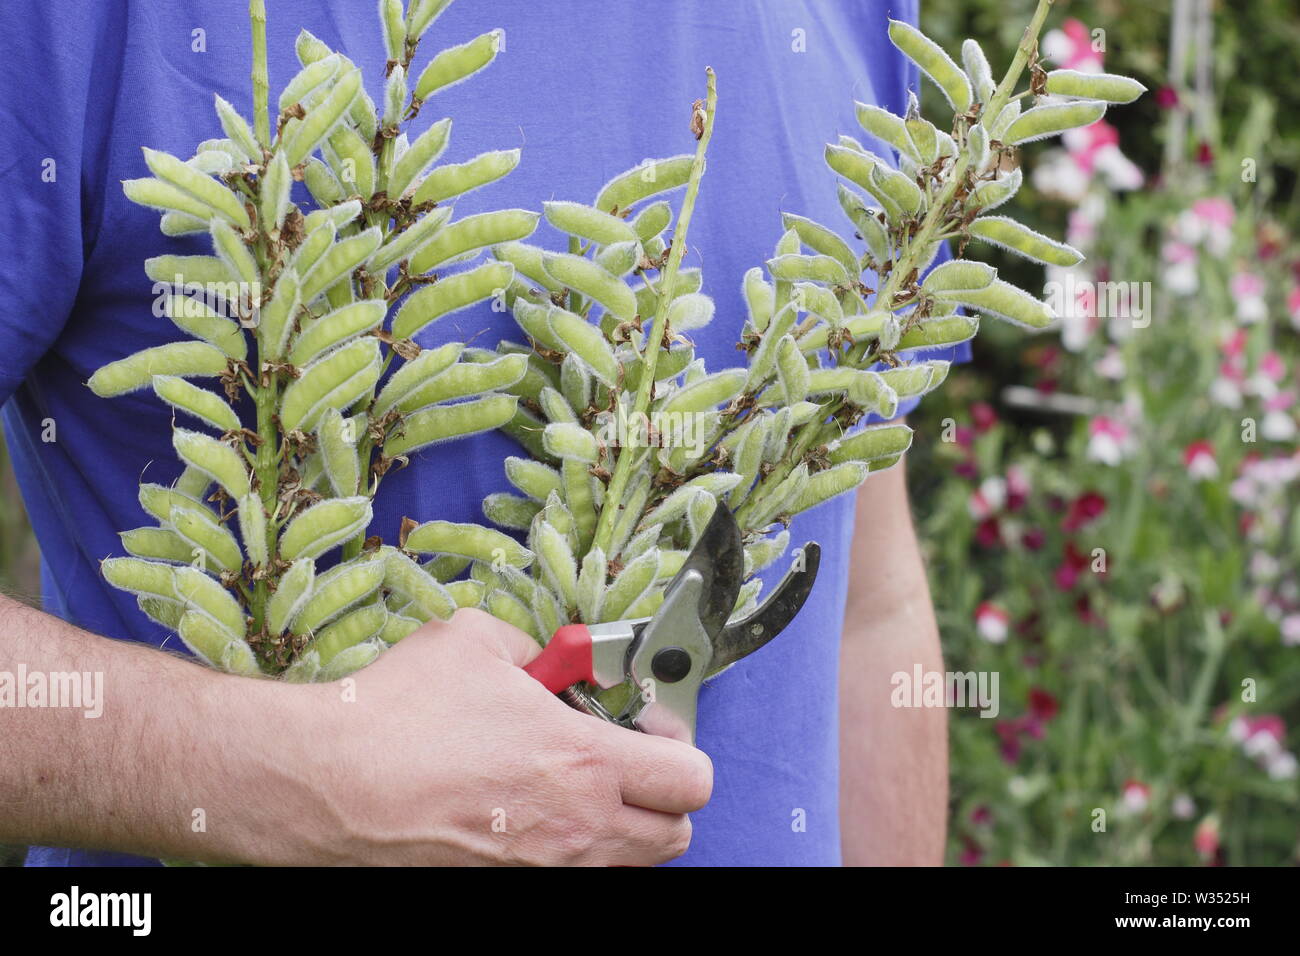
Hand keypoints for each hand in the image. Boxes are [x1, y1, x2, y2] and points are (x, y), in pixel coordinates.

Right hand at [268, 608, 712, 865]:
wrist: (330, 784)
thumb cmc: (399, 713)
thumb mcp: (476, 640)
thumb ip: (534, 648)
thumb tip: (549, 661)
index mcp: (584, 761)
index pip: (691, 777)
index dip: (680, 745)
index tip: (647, 724)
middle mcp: (577, 827)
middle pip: (676, 836)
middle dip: (665, 796)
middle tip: (627, 760)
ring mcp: (543, 867)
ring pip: (628, 864)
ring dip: (624, 826)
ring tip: (580, 786)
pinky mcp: (507, 884)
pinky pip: (571, 875)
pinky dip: (574, 849)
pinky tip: (534, 812)